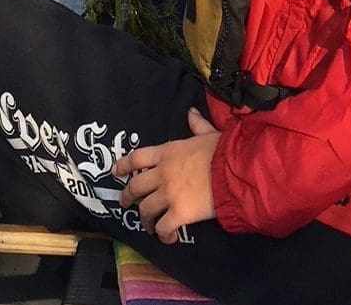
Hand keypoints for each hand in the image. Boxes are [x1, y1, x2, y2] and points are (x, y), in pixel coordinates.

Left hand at [116, 109, 218, 243]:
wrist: (234, 170)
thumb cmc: (223, 150)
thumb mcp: (208, 133)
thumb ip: (197, 125)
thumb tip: (190, 112)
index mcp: (167, 152)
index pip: (137, 158)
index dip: (124, 165)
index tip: (115, 172)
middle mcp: (162, 173)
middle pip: (136, 186)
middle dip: (128, 196)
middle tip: (125, 203)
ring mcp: (168, 194)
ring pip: (146, 210)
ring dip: (145, 219)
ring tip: (148, 226)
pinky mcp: (179, 213)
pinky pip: (163, 227)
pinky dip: (163, 234)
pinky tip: (168, 238)